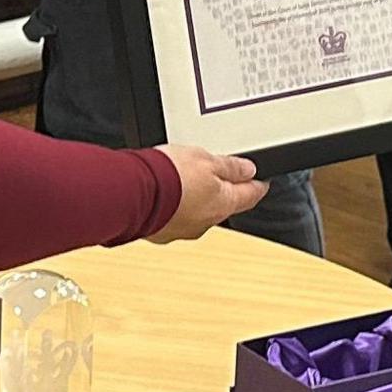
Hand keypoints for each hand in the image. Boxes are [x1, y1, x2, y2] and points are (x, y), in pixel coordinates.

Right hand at [145, 144, 264, 241]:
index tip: (259, 179)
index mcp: (224, 204)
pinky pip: (174, 216)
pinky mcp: (161, 231)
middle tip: (217, 171)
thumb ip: (229, 167)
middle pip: (223, 204)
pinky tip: (166, 191)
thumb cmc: (169, 177)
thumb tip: (248, 170)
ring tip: (183, 177)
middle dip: (222, 189)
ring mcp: (183, 230)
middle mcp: (206, 223)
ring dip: (195, 198)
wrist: (133, 193)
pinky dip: (174, 206)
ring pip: (197, 212)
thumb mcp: (206, 159)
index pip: (251, 196)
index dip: (257, 185)